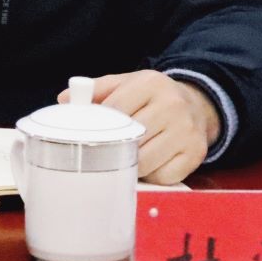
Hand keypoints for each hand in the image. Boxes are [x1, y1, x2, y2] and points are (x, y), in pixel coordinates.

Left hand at [58, 70, 220, 184]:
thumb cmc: (152, 97)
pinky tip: (149, 164)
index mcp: (151, 83)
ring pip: (145, 162)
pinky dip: (151, 176)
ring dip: (130, 165)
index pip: (116, 108)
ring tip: (126, 158)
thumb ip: (96, 90)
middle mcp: (173, 105)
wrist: (197, 105)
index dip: (99, 125)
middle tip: (101, 153)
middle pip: (130, 138)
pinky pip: (163, 177)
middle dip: (113, 148)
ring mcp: (187, 131)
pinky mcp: (196, 155)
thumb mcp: (127, 83)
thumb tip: (65, 101)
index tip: (87, 135)